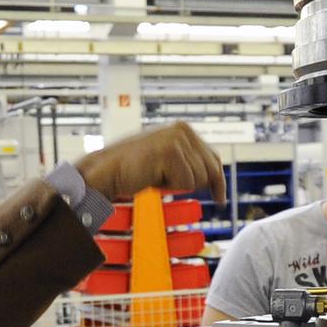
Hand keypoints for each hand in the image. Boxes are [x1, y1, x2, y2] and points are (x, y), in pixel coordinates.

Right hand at [76, 122, 226, 204]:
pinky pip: (186, 183)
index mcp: (183, 128)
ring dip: (177, 184)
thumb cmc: (134, 168)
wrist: (106, 171)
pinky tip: (152, 176)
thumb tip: (215, 175)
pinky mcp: (171, 152)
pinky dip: (169, 187)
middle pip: (210, 170)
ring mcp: (177, 139)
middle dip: (195, 184)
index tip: (220, 198)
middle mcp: (183, 130)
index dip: (218, 182)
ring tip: (155, 174)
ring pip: (198, 179)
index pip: (213, 158)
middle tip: (164, 180)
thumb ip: (188, 160)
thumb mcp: (167, 160)